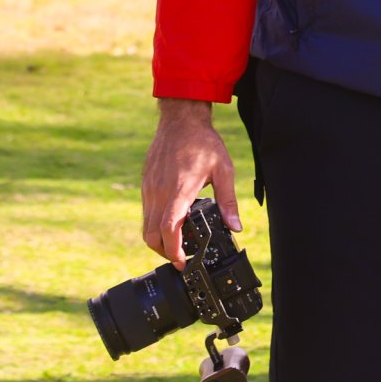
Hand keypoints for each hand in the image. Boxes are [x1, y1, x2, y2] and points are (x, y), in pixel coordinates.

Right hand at [140, 99, 239, 268]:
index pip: (169, 229)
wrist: (181, 120)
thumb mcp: (223, 170)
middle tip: (180, 258)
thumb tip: (235, 226)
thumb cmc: (203, 142)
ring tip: (176, 244)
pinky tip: (170, 222)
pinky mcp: (146, 184)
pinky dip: (154, 224)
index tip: (182, 261)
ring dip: (158, 240)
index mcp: (179, 190)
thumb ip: (228, 201)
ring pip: (146, 225)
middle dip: (164, 252)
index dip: (173, 250)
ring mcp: (149, 188)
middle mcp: (159, 192)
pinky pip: (146, 212)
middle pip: (152, 235)